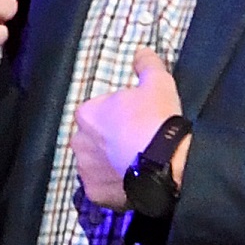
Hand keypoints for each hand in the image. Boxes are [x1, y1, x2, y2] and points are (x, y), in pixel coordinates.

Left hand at [71, 47, 185, 208]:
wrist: (166, 164)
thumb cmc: (157, 120)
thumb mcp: (158, 84)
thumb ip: (147, 65)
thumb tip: (142, 51)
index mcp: (87, 114)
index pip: (97, 112)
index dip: (117, 116)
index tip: (136, 121)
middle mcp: (78, 141)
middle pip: (93, 139)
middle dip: (109, 141)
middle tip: (136, 144)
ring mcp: (85, 169)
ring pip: (95, 164)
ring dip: (109, 164)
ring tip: (135, 165)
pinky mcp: (95, 193)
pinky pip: (103, 187)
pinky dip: (114, 186)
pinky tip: (133, 182)